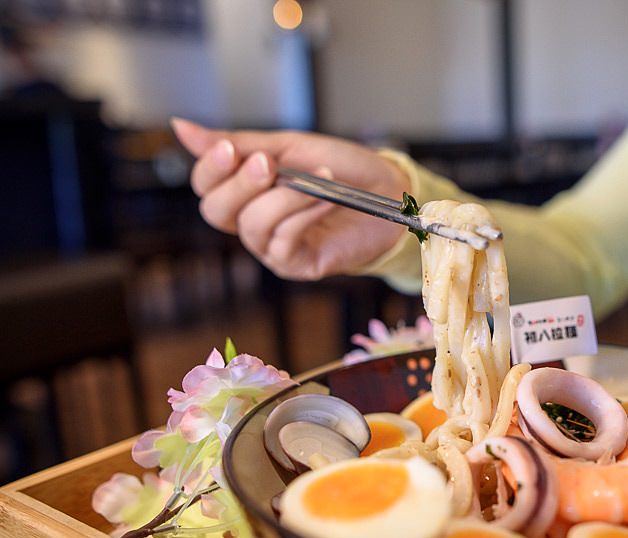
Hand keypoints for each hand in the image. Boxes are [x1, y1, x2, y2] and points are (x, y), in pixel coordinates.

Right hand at [171, 118, 408, 280]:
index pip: (205, 186)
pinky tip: (328, 199)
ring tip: (318, 178)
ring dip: (285, 197)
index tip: (232, 150)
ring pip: (252, 225)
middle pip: (216, 211)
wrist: (389, 193)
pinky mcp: (296, 264)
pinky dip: (305, 214)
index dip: (210, 168)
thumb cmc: (343, 170)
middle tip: (269, 164)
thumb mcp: (290, 147)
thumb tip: (182, 128)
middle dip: (241, 185)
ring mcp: (272, 246)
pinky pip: (283, 240)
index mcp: (245, 192)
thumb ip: (239, 142)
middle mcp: (251, 221)